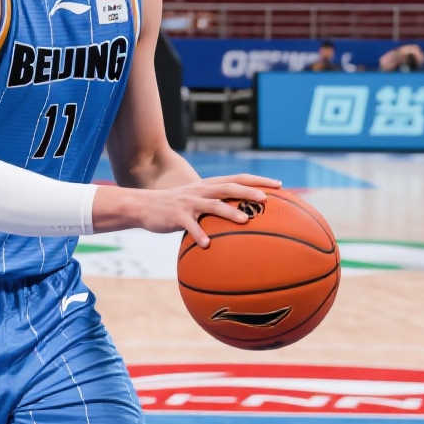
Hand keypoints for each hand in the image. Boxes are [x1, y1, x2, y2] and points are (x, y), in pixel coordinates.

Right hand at [97, 174, 281, 247]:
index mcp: (209, 186)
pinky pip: (190, 226)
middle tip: (267, 199)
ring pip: (213, 205)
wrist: (144, 206)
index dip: (259, 180)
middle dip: (249, 192)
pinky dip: (199, 234)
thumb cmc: (174, 208)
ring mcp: (189, 202)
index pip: (238, 178)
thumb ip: (216, 206)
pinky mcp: (177, 215)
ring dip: (230, 212)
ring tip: (245, 220)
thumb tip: (241, 219)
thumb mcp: (196, 202)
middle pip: (229, 187)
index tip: (280, 185)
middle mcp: (202, 190)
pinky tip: (207, 245)